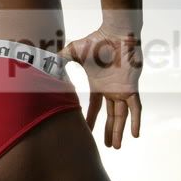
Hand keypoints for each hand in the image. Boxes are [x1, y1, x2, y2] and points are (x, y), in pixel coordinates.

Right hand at [59, 26, 142, 148]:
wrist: (115, 34)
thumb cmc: (96, 40)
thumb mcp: (73, 51)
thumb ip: (60, 59)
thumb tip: (44, 65)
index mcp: (99, 84)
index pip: (95, 105)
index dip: (91, 118)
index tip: (87, 129)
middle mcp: (111, 90)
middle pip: (111, 115)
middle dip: (109, 130)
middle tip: (107, 147)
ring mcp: (122, 90)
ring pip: (121, 116)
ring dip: (118, 131)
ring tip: (115, 147)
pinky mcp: (131, 88)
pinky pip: (136, 108)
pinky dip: (136, 121)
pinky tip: (135, 135)